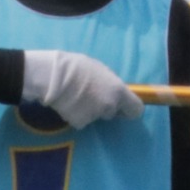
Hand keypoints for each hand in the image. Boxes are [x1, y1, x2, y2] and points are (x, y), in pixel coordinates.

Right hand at [21, 50, 144, 127]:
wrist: (53, 77)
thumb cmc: (77, 66)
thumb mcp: (100, 69)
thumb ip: (110, 84)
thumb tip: (115, 91)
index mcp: (118, 91)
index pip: (136, 109)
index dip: (129, 109)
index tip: (122, 107)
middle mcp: (109, 107)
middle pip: (113, 113)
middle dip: (105, 107)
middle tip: (91, 96)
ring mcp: (95, 116)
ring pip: (96, 116)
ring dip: (89, 110)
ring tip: (76, 96)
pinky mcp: (80, 123)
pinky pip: (81, 120)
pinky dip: (76, 114)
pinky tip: (68, 103)